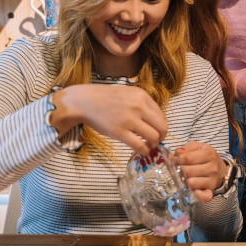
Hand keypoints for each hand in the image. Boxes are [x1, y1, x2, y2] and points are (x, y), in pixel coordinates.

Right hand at [51, 84, 165, 155]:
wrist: (83, 101)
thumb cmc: (105, 99)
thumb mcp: (128, 94)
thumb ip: (142, 105)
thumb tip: (155, 122)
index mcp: (142, 96)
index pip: (162, 115)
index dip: (162, 127)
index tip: (158, 132)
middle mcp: (139, 106)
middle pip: (162, 127)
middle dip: (161, 137)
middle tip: (156, 141)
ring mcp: (129, 119)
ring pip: (153, 137)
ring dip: (153, 144)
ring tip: (148, 146)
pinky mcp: (119, 132)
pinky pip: (139, 145)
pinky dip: (144, 150)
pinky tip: (141, 150)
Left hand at [175, 141, 224, 202]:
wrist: (219, 167)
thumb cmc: (206, 157)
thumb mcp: (198, 147)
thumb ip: (187, 147)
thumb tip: (177, 152)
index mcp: (209, 154)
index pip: (186, 158)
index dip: (177, 159)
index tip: (176, 160)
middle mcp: (212, 167)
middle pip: (186, 171)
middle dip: (180, 170)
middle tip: (180, 169)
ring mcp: (212, 180)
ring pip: (190, 183)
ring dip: (185, 181)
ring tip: (186, 177)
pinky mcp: (211, 190)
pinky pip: (204, 196)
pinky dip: (197, 194)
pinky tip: (194, 189)